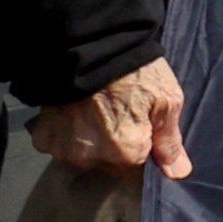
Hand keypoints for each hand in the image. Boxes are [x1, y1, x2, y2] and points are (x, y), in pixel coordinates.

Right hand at [33, 58, 188, 183]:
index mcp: (125, 154)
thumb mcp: (166, 102)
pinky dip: (66, 133)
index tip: (139, 127)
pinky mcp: (43, 138)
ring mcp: (63, 150)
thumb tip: (179, 174)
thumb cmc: (136, 72)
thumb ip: (169, 143)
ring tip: (94, 111)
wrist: (91, 48)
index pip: (136, 167)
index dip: (140, 147)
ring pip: (81, 155)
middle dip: (114, 146)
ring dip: (88, 141)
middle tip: (117, 113)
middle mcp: (90, 160)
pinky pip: (58, 144)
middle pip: (107, 163)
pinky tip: (74, 112)